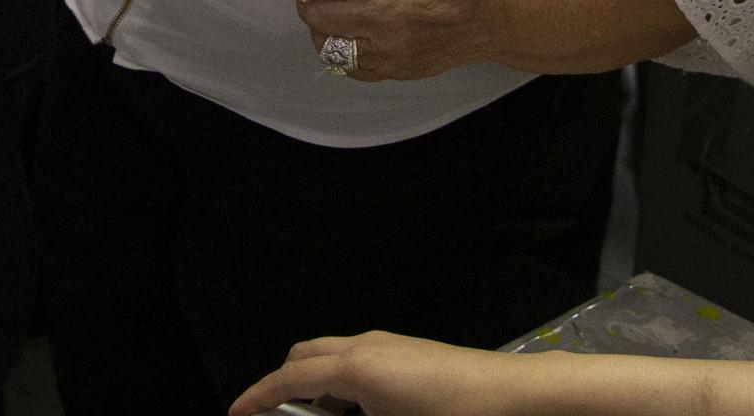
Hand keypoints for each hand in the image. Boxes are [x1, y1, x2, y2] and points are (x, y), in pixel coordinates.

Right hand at [231, 332, 550, 415]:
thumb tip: (320, 414)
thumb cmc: (460, 414)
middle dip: (283, 386)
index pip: (289, 379)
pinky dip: (343, 385)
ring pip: (333, 359)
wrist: (516, 398)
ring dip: (316, 387)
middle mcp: (368, 346)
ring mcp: (391, 345)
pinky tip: (356, 413)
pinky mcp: (410, 352)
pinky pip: (359, 363)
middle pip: (305, 357)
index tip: (236, 412)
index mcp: (356, 367)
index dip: (257, 397)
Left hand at [253, 0, 494, 82]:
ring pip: (331, 47)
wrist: (489, 10)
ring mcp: (392, 48)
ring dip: (320, 31)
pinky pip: (353, 68)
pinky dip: (342, 52)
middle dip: (306, 5)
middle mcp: (386, 16)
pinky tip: (349, 37)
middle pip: (320, 18)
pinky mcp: (399, 70)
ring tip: (328, 18)